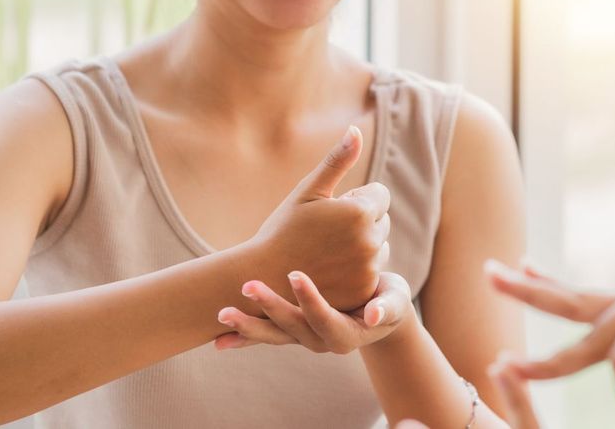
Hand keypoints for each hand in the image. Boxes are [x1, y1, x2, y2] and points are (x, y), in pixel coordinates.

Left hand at [214, 271, 415, 353]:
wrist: (377, 309)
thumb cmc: (390, 299)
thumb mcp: (396, 300)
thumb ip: (389, 307)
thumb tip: (377, 316)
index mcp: (345, 334)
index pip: (324, 318)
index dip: (310, 299)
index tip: (296, 273)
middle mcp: (320, 341)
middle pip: (291, 327)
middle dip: (269, 308)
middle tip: (248, 286)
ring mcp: (302, 338)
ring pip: (273, 335)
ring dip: (247, 326)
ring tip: (222, 314)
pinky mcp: (290, 332)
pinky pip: (265, 336)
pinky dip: (242, 337)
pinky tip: (218, 339)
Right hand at [248, 126, 390, 311]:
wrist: (264, 277)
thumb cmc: (283, 229)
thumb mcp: (308, 191)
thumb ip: (337, 161)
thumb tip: (356, 130)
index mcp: (360, 211)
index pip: (380, 194)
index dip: (355, 198)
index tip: (331, 210)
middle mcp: (370, 241)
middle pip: (382, 220)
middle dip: (361, 222)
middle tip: (326, 233)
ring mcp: (369, 269)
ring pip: (379, 247)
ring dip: (362, 246)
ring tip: (327, 252)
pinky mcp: (364, 291)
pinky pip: (373, 272)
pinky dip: (358, 271)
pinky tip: (332, 271)